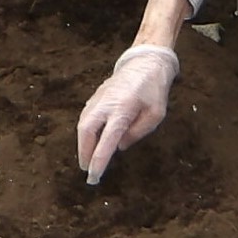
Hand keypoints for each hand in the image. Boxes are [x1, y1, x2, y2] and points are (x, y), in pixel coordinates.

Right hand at [75, 43, 180, 184]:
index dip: (98, 161)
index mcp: (122, 110)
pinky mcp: (97, 95)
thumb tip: (120, 146)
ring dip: (82, 142)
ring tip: (86, 157)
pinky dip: (84, 130)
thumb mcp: (155, 114)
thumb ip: (138, 132)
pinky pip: (86, 115)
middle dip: (83, 152)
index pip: (106, 141)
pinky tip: (88, 138)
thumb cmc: (154, 89)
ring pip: (83, 123)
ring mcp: (99, 98)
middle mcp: (106, 104)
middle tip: (86, 169)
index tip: (93, 176)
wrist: (146, 61)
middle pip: (86, 131)